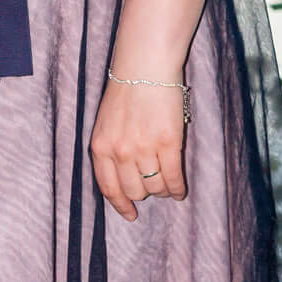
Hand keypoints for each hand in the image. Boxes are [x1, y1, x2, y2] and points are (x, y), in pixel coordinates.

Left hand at [89, 78, 187, 221]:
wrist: (144, 67)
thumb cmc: (126, 92)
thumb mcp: (105, 124)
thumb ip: (110, 150)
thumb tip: (124, 177)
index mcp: (100, 147)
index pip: (108, 187)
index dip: (120, 204)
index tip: (130, 214)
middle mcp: (119, 151)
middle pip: (134, 190)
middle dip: (145, 194)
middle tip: (154, 189)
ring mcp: (143, 148)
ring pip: (155, 186)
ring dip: (163, 191)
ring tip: (168, 188)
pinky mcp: (167, 143)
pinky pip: (173, 177)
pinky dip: (178, 188)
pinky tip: (180, 191)